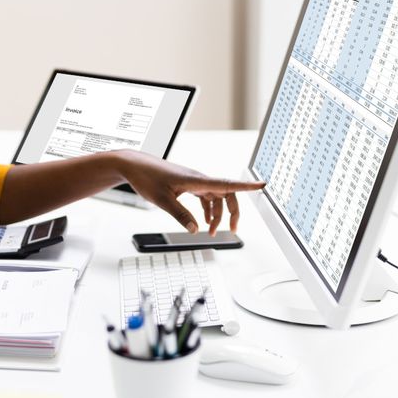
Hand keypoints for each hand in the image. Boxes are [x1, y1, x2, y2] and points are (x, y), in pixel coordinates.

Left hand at [115, 151, 265, 234]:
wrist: (134, 165)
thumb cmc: (147, 178)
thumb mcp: (161, 200)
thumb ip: (180, 215)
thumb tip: (195, 229)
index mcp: (196, 180)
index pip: (227, 183)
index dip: (246, 186)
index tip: (263, 185)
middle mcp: (199, 179)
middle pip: (226, 193)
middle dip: (232, 212)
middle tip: (232, 230)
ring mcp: (194, 181)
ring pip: (216, 197)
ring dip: (217, 214)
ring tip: (212, 232)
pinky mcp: (188, 184)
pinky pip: (206, 196)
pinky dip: (208, 209)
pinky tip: (204, 221)